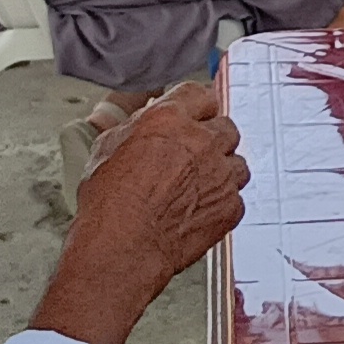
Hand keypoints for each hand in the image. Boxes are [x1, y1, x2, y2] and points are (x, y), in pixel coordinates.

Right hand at [30, 81, 248, 343]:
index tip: (196, 116)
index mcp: (169, 120)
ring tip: (198, 186)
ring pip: (237, 162)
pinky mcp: (230, 205)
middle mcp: (201, 142)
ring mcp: (220, 174)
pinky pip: (236, 196)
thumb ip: (135, 128)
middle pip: (225, 127)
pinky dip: (222, 201)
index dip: (196, 108)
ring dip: (222, 170)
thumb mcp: (106, 148)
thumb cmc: (109, 205)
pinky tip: (199, 209)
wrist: (122, 248)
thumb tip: (143, 123)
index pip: (200, 95)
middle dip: (212, 139)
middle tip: (194, 156)